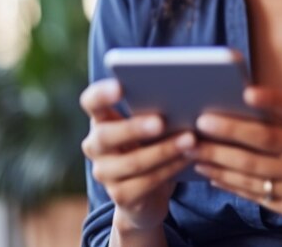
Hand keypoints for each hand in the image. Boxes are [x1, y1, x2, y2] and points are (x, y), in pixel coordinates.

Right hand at [80, 79, 195, 232]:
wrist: (147, 193)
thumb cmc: (151, 142)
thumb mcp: (148, 123)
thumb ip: (154, 108)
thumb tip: (181, 92)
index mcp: (101, 119)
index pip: (91, 102)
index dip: (101, 94)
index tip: (120, 85)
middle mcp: (95, 146)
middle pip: (107, 135)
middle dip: (135, 128)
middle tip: (161, 121)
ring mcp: (105, 173)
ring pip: (133, 162)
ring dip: (165, 149)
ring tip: (190, 138)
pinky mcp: (120, 196)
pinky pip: (147, 181)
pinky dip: (171, 167)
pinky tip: (188, 157)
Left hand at [190, 86, 281, 231]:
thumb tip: (243, 104)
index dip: (271, 99)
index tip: (246, 92)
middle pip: (265, 140)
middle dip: (229, 130)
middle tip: (200, 122)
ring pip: (253, 170)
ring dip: (219, 159)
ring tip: (194, 150)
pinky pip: (254, 193)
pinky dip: (229, 182)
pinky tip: (211, 173)